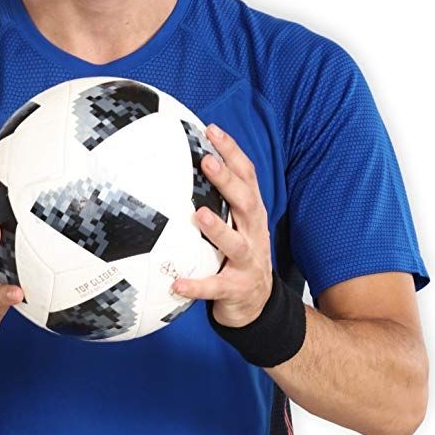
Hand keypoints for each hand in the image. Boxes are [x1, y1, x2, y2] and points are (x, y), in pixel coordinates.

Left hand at [173, 124, 272, 327]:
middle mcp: (253, 233)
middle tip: (206, 162)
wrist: (258, 304)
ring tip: (198, 215)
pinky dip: (197, 285)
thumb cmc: (238, 253)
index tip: (211, 130)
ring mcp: (248, 262)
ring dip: (218, 229)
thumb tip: (183, 160)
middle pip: (246, 202)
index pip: (247, 176)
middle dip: (227, 181)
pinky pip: (215, 287)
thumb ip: (218, 196)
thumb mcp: (235, 222)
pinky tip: (176, 283)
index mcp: (251, 213)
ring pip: (236, 244)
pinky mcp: (236, 289)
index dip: (232, 152)